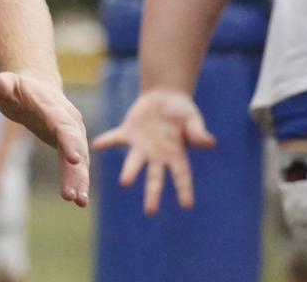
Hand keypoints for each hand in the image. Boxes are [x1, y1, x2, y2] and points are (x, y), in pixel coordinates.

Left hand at [0, 71, 89, 206]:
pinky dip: (78, 181)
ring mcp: (73, 134)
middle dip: (76, 170)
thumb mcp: (6, 84)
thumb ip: (1, 85)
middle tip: (74, 195)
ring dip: (80, 181)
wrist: (36, 88)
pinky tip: (79, 200)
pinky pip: (76, 166)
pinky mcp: (71, 146)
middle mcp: (69, 121)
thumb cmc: (17, 88)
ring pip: (79, 160)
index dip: (69, 141)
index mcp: (54, 107)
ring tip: (80, 202)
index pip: (63, 125)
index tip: (73, 159)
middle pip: (75, 147)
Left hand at [91, 89, 215, 213]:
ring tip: (124, 182)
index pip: (181, 176)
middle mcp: (157, 155)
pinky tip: (96, 145)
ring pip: (134, 162)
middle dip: (153, 194)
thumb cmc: (183, 112)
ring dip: (130, 171)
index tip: (187, 205)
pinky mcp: (129, 132)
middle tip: (151, 210)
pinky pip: (116, 138)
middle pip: (155, 178)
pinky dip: (106, 141)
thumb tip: (210, 143)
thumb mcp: (192, 120)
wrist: (165, 96)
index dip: (184, 189)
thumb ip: (197, 132)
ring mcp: (142, 145)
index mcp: (176, 154)